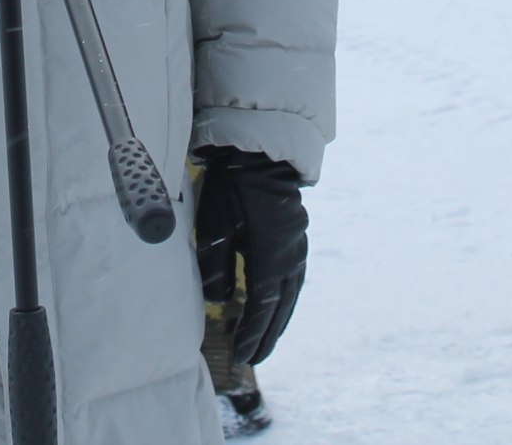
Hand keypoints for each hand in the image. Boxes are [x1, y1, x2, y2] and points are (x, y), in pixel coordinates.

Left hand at [194, 146, 308, 366]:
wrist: (260, 152)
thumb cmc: (232, 188)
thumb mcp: (215, 226)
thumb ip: (215, 267)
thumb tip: (219, 301)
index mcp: (271, 257)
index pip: (262, 307)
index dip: (252, 334)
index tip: (241, 355)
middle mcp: (291, 257)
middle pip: (280, 308)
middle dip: (267, 336)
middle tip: (254, 359)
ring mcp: (297, 246)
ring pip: (290, 295)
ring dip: (278, 321)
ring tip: (265, 341)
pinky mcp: (296, 237)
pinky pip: (293, 279)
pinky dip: (284, 300)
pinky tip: (277, 306)